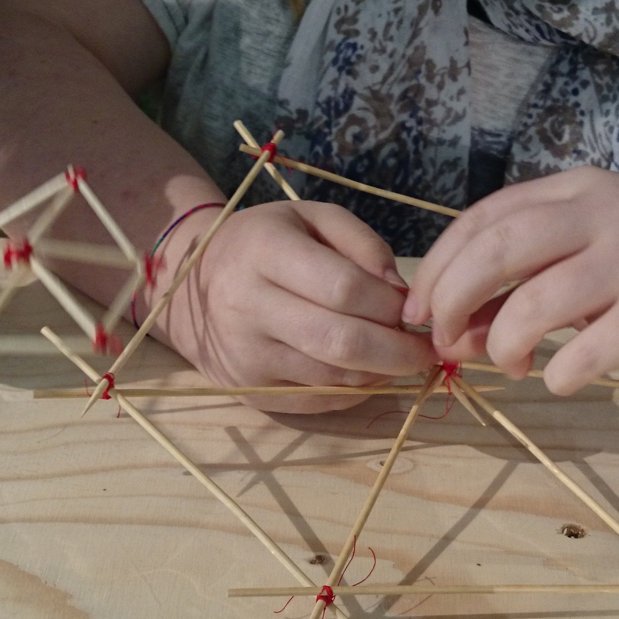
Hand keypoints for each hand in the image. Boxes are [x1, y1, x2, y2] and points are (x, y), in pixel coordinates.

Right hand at [151, 202, 434, 411]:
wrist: (193, 287)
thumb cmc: (265, 244)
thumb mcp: (310, 218)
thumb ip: (361, 242)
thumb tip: (400, 293)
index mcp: (263, 252)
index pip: (343, 289)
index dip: (390, 305)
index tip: (414, 311)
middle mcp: (247, 306)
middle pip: (341, 342)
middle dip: (397, 352)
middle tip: (425, 350)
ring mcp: (245, 356)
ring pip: (334, 377)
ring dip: (380, 372)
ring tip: (397, 356)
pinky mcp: (249, 391)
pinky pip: (318, 400)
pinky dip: (354, 390)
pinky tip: (366, 371)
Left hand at [406, 167, 618, 394]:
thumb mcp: (597, 252)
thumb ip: (529, 278)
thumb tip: (453, 328)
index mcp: (579, 192)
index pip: (484, 219)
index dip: (438, 267)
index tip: (418, 310)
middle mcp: (605, 214)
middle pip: (496, 251)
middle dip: (452, 301)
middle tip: (446, 341)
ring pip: (532, 305)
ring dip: (503, 345)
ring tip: (510, 363)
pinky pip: (582, 354)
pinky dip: (558, 376)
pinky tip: (564, 379)